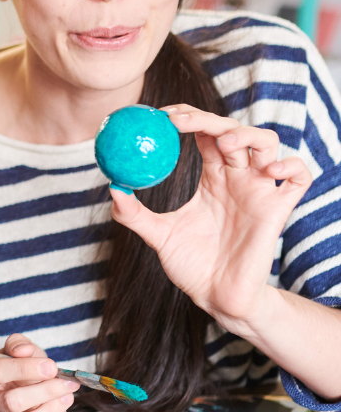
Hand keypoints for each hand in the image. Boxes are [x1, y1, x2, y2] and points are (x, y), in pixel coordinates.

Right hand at [0, 334, 76, 411]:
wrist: (20, 385)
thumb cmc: (20, 365)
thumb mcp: (18, 348)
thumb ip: (18, 344)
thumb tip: (23, 350)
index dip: (25, 369)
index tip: (51, 366)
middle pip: (11, 402)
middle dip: (45, 391)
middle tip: (67, 383)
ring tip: (66, 397)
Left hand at [110, 105, 311, 335]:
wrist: (216, 297)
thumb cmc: (190, 265)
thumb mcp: (157, 235)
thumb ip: (134, 214)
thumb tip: (113, 187)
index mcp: (212, 178)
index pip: (205, 134)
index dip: (188, 117)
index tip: (161, 115)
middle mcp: (237, 178)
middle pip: (232, 131)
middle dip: (207, 119)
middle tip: (178, 121)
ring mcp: (259, 191)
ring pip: (267, 143)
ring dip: (247, 134)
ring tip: (223, 143)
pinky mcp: (278, 209)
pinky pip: (299, 177)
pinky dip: (292, 164)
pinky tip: (269, 168)